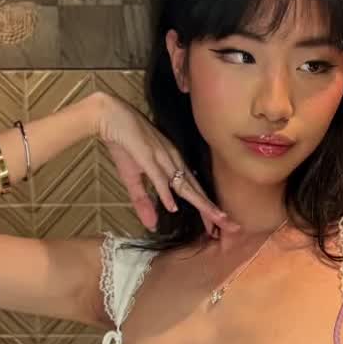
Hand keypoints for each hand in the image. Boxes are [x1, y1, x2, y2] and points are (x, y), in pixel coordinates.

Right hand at [94, 93, 237, 235]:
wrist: (110, 116)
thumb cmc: (124, 143)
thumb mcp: (132, 178)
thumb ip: (143, 202)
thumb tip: (151, 226)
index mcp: (173, 163)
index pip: (194, 190)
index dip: (207, 208)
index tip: (219, 224)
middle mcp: (173, 160)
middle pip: (196, 190)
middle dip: (213, 210)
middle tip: (232, 227)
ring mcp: (162, 157)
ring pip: (185, 185)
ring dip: (201, 204)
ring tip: (216, 220)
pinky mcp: (147, 156)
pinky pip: (159, 177)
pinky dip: (166, 192)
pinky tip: (173, 207)